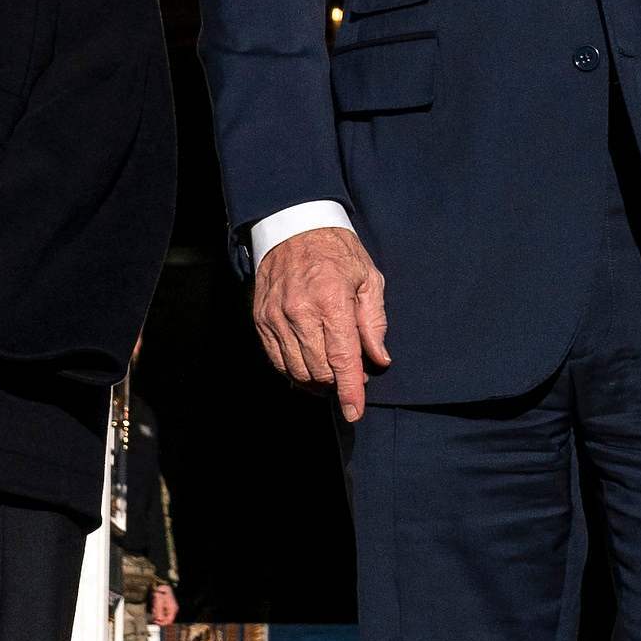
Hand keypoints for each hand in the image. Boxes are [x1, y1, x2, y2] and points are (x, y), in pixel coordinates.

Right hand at [251, 223, 392, 421]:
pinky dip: (294, 371)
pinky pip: (277, 360)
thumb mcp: (369, 278)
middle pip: (319, 370)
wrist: (294, 227)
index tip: (354, 412)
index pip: (342, 358)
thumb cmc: (337, 252)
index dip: (350, 390)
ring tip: (331, 373)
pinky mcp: (261, 319)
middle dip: (338, 383)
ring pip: (296, 370)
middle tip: (353, 374)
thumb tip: (379, 359)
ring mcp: (276, 317)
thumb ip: (374, 322)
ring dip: (316, 381)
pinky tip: (309, 366)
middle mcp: (300, 312)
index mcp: (331, 301)